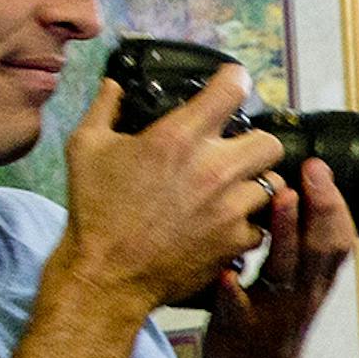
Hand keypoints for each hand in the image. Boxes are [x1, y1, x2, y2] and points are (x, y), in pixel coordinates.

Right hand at [58, 66, 285, 309]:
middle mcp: (213, 167)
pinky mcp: (235, 240)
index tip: (231, 86)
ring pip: (272, 184)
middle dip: (254, 143)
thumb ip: (103, 107)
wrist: (106, 276)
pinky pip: (262, 224)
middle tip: (235, 152)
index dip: (235, 81)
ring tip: (233, 191)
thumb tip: (113, 85)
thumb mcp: (85, 148)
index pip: (234, 88)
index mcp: (179, 136)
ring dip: (254, 185)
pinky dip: (247, 224)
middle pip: (269, 140)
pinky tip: (226, 223)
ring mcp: (229, 206)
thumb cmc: (94, 211)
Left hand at [201, 158, 355, 357]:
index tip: (322, 167)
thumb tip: (297, 188)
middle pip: (321, 247)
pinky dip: (234, 292)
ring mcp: (272, 312)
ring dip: (287, 233)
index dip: (336, 204)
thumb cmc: (273, 323)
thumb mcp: (299, 286)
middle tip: (313, 169)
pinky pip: (239, 309)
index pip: (339, 238)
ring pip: (285, 270)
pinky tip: (227, 272)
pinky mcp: (240, 330)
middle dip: (321, 206)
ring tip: (282, 198)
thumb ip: (300, 244)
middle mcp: (301, 293)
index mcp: (315, 280)